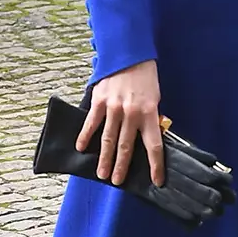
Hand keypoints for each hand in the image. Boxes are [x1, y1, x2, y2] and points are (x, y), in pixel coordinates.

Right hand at [76, 60, 164, 187]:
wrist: (129, 55)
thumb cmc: (145, 78)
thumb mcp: (155, 98)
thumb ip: (151, 118)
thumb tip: (149, 138)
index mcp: (150, 114)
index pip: (154, 146)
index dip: (156, 165)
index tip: (157, 181)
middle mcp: (132, 113)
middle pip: (127, 146)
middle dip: (122, 166)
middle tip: (117, 181)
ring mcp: (114, 108)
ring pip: (108, 139)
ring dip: (104, 158)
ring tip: (101, 173)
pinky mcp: (99, 101)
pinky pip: (91, 123)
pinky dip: (85, 136)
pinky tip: (81, 148)